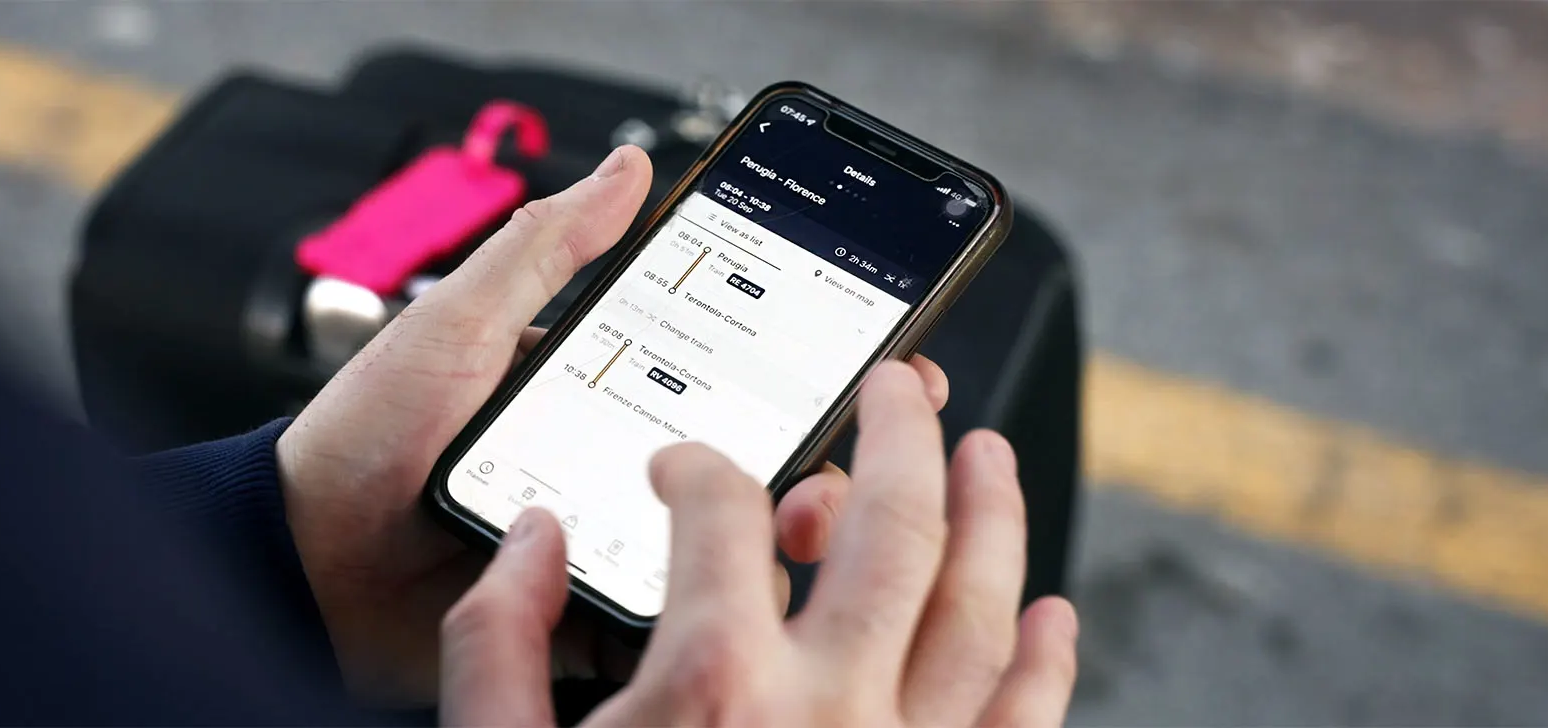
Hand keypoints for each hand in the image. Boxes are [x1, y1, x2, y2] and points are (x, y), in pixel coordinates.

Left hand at [277, 145, 953, 700]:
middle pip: (745, 477)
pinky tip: (742, 603)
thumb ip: (546, 249)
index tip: (885, 365)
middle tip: (840, 466)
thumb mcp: (461, 322)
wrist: (295, 560)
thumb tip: (629, 170)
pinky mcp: (579, 622)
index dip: (810, 378)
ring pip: (723, 558)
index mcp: (600, 399)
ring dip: (782, 543)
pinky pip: (662, 626)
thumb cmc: (365, 438)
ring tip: (804, 525)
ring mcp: (603, 552)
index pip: (728, 382)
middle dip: (816, 468)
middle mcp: (615, 477)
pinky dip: (706, 620)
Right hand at [442, 361, 1078, 726]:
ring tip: (986, 454)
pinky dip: (1047, 661)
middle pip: (890, 523)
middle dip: (897, 434)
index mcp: (712, 683)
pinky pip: (1021, 723)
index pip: (721, 511)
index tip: (678, 475)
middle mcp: (826, 707)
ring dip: (992, 513)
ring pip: (980, 605)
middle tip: (895, 388)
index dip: (693, 467)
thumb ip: (495, 645)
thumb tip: (530, 543)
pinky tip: (1051, 614)